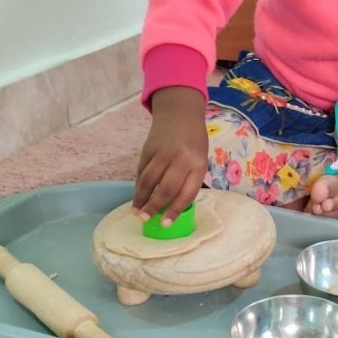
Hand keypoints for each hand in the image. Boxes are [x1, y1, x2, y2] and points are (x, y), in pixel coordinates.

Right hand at [133, 87, 208, 224]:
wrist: (180, 113)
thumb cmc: (194, 141)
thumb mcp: (200, 159)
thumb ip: (189, 179)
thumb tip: (174, 205)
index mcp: (197, 164)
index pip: (186, 192)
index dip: (175, 210)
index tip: (166, 224)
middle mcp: (181, 159)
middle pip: (166, 188)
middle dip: (154, 207)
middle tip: (146, 219)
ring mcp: (163, 153)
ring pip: (149, 180)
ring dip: (141, 198)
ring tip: (137, 211)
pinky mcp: (148, 149)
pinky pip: (142, 171)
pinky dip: (139, 185)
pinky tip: (137, 194)